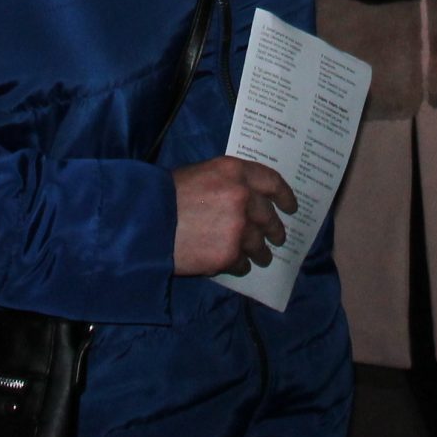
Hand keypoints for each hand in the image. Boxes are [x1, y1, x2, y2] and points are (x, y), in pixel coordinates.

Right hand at [171, 156, 296, 275]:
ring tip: (259, 258)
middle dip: (275, 230)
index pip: (272, 182)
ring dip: (260, 252)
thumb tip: (245, 198)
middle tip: (277, 238)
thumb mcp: (200, 174)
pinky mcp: (228, 254)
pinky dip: (239, 265)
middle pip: (269, 217)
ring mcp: (238, 228)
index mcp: (234, 172)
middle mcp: (242, 197)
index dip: (285, 196)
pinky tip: (231, 264)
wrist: (145, 221)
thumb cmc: (166, 195)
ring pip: (259, 244)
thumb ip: (227, 183)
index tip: (291, 207)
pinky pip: (242, 263)